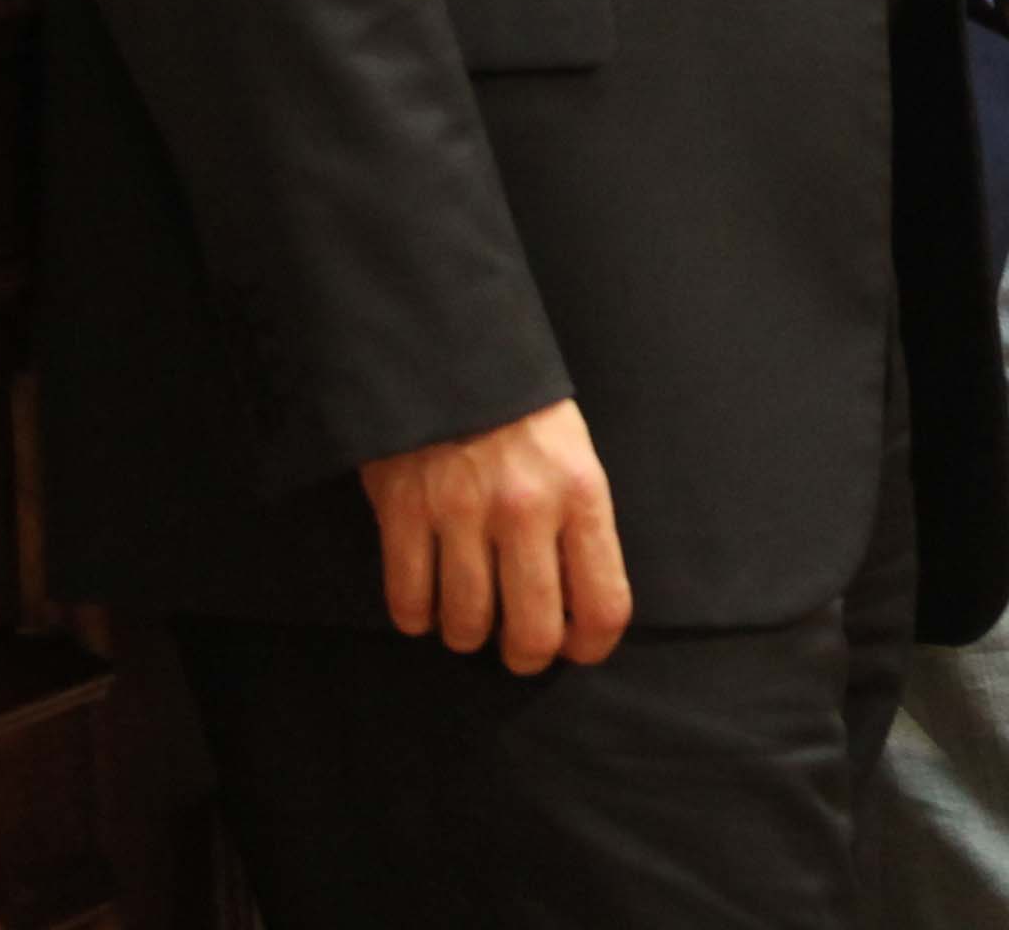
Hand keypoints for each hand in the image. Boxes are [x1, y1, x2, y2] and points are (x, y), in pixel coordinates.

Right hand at [358, 398, 627, 671]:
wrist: (450, 351)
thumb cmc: (522, 415)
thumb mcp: (576, 457)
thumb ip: (579, 527)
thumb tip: (580, 609)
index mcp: (581, 494)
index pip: (604, 604)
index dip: (591, 645)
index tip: (577, 648)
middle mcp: (526, 509)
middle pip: (533, 633)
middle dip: (525, 656)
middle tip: (517, 648)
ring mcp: (461, 513)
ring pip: (466, 625)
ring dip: (466, 634)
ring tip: (469, 617)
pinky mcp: (404, 512)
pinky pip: (409, 602)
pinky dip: (417, 616)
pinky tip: (426, 602)